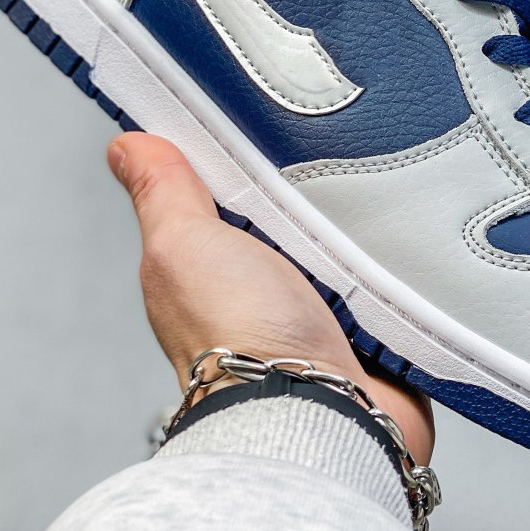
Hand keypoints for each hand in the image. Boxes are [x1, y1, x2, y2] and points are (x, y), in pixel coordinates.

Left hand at [108, 133, 433, 463]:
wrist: (320, 411)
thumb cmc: (242, 340)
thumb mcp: (184, 244)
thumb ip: (163, 193)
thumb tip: (126, 146)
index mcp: (212, 266)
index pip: (232, 190)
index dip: (250, 155)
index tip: (273, 119)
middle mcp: (264, 289)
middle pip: (298, 212)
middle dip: (317, 189)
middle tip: (335, 162)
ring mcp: (321, 311)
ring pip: (350, 242)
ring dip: (364, 226)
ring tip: (375, 200)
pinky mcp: (372, 329)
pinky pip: (393, 276)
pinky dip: (399, 263)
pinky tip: (403, 243)